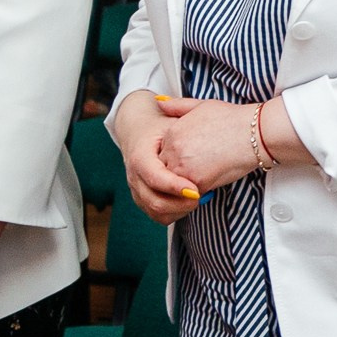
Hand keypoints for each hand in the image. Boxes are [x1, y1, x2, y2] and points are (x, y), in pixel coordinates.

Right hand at [117, 92, 203, 223]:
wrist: (137, 131)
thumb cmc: (160, 126)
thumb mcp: (171, 121)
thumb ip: (183, 124)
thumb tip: (200, 123)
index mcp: (140, 156)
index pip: (154, 177)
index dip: (174, 186)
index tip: (196, 189)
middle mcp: (134, 176)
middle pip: (154, 201)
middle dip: (180, 203)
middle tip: (202, 195)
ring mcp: (136, 189)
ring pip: (156, 212)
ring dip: (179, 210)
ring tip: (199, 198)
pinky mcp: (141, 198)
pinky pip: (157, 215)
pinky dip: (175, 214)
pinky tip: (190, 202)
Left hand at [154, 96, 263, 192]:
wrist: (255, 133)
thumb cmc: (233, 118)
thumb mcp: (202, 105)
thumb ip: (178, 106)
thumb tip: (160, 103)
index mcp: (172, 132)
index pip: (161, 151)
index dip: (176, 154)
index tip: (192, 153)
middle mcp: (173, 150)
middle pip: (165, 168)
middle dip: (178, 169)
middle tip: (199, 165)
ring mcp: (183, 167)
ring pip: (174, 183)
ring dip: (186, 181)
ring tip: (206, 172)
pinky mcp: (197, 182)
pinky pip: (189, 194)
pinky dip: (198, 189)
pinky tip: (212, 178)